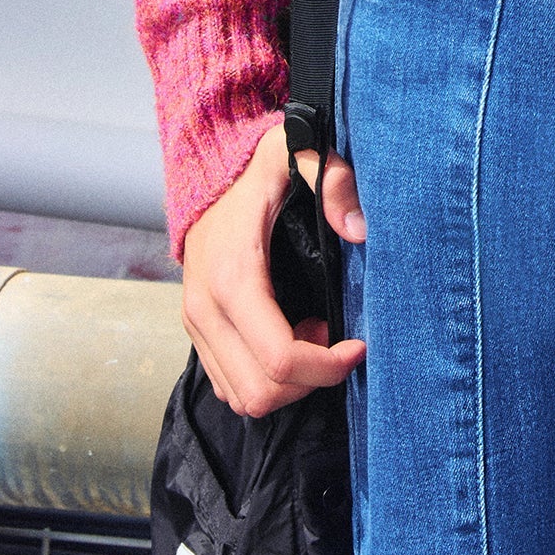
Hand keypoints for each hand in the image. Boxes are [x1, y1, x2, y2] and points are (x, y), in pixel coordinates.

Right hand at [180, 120, 366, 417]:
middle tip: (334, 339)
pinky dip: (266, 379)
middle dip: (310, 380)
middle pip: (262, 392)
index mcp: (232, 277)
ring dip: (288, 383)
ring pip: (243, 399)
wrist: (207, 178)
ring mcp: (196, 326)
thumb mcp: (295, 155)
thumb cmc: (257, 172)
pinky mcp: (197, 334)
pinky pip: (230, 387)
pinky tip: (289, 336)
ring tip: (312, 333)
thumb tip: (358, 230)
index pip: (279, 358)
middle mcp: (205, 310)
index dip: (327, 366)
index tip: (358, 345)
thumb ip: (331, 179)